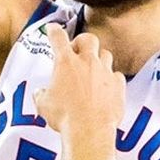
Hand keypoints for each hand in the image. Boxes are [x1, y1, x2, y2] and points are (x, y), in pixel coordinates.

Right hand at [36, 24, 123, 138]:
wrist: (89, 131)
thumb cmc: (64, 117)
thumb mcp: (43, 104)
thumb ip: (42, 94)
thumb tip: (41, 93)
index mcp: (65, 63)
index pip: (58, 37)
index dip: (54, 30)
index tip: (52, 28)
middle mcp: (87, 62)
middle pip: (88, 38)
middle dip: (82, 42)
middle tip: (76, 52)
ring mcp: (105, 72)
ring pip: (105, 54)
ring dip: (98, 59)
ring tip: (92, 70)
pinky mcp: (118, 86)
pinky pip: (116, 76)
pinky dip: (110, 79)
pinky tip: (105, 88)